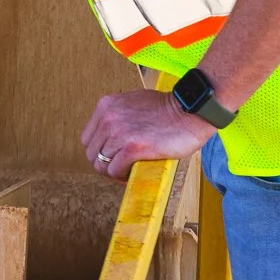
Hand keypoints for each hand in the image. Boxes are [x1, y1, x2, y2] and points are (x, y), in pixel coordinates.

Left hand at [81, 89, 214, 180]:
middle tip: (121, 168)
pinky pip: (115, 170)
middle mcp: (107, 118)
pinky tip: (133, 173)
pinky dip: (122, 176)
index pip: (88, 139)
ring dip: (114, 172)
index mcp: (106, 106)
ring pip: (101, 165)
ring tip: (129, 172)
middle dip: (105, 164)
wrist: (191, 110)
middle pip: (92, 153)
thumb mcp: (134, 103)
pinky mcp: (132, 147)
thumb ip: (119, 117)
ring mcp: (118, 133)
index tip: (113, 157)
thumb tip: (113, 137)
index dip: (100, 152)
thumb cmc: (169, 108)